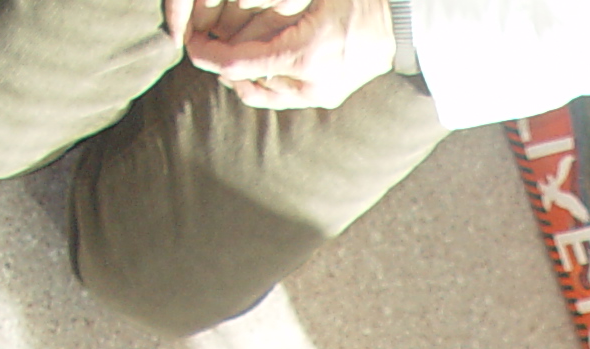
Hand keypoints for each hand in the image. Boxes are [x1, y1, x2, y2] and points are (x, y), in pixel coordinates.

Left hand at [182, 0, 394, 112]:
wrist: (399, 25)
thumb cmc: (356, 0)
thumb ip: (273, 1)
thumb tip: (235, 13)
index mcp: (303, 53)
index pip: (239, 62)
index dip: (209, 56)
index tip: (190, 46)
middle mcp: (309, 81)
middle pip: (247, 82)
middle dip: (222, 66)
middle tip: (202, 49)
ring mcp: (319, 94)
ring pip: (263, 93)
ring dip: (240, 79)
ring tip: (223, 63)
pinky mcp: (326, 97)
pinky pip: (283, 96)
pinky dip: (262, 85)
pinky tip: (251, 75)